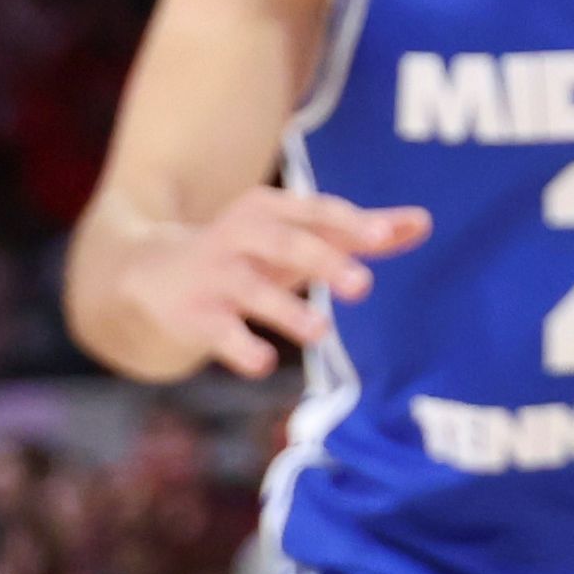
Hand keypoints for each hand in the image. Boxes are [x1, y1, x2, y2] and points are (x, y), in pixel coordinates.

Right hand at [100, 187, 429, 380]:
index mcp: (271, 209)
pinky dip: (239, 346)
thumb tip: (425, 222)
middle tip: (364, 286)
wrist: (149, 271)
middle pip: (286, 243)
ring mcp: (215, 275)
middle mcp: (241, 236)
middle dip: (324, 262)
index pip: (317, 211)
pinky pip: (218, 330)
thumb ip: (360, 232)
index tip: (386, 234)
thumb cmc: (249, 252)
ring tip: (321, 331)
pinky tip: (261, 364)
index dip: (351, 223)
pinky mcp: (194, 313)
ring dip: (285, 309)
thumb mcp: (299, 237)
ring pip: (252, 289)